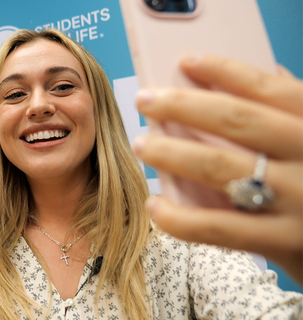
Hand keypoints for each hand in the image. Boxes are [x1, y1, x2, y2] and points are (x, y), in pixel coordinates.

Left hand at [133, 54, 302, 284]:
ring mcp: (296, 200)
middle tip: (145, 99)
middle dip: (183, 105)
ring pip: (219, 168)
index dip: (224, 70)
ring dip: (171, 153)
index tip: (187, 60)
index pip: (268, 88)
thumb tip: (266, 72)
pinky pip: (220, 228)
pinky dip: (180, 218)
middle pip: (236, 120)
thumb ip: (295, 110)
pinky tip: (155, 205)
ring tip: (142, 145)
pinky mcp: (283, 240)